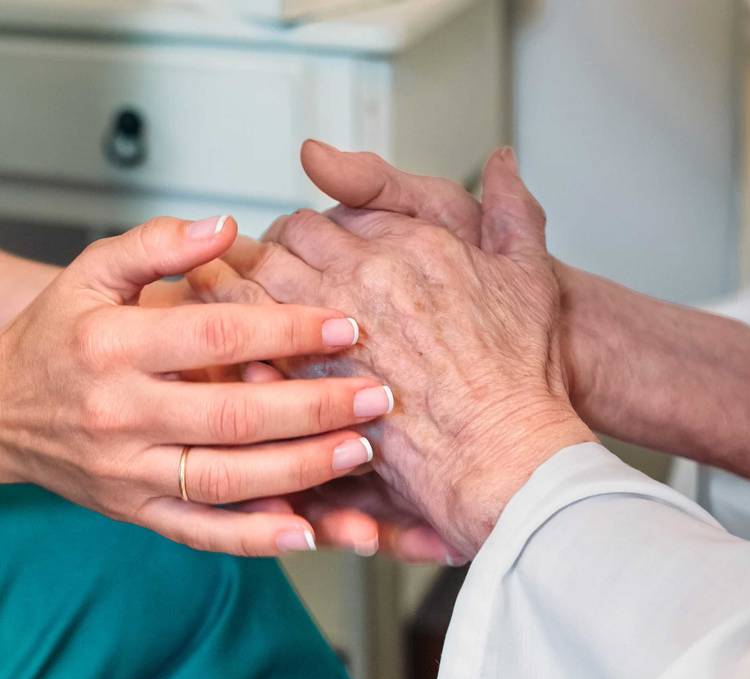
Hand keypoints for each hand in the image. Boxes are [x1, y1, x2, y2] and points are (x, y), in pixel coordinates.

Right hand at [0, 215, 393, 556]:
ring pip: (225, 479)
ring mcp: (126, 470)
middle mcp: (118, 413)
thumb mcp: (90, 272)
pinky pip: (199, 531)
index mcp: (110, 345)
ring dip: (301, 469)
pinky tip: (306, 530)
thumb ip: (157, 244)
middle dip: (315, 405)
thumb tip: (225, 227)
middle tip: (377, 395)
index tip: (345, 325)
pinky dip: (253, 537)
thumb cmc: (51, 336)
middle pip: (232, 416)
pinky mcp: (134, 510)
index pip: (212, 337)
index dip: (285, 329)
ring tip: (360, 451)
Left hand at [191, 150, 596, 557]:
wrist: (506, 449)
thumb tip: (501, 158)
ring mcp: (333, 323)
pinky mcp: (310, 376)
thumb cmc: (518, 373)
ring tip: (226, 296)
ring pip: (260, 278)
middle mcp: (367, 274)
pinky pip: (249, 336)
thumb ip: (510, 207)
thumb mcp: (526, 273)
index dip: (308, 230)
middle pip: (288, 239)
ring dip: (240, 282)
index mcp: (410, 242)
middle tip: (258, 268)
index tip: (301, 246)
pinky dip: (230, 331)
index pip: (333, 212)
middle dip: (270, 250)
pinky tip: (223, 342)